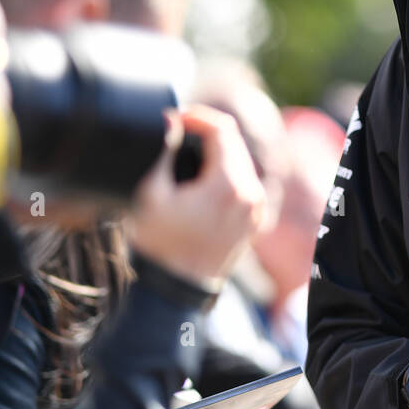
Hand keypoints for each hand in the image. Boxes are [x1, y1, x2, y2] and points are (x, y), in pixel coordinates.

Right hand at [127, 104, 264, 283]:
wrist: (178, 290)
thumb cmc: (159, 245)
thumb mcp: (149, 195)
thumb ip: (160, 152)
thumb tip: (170, 119)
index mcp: (229, 184)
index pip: (221, 128)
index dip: (196, 117)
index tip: (174, 120)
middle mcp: (252, 194)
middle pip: (233, 142)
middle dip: (205, 133)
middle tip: (177, 134)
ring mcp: (258, 209)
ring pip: (241, 161)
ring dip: (217, 153)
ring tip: (187, 156)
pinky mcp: (257, 220)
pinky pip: (246, 183)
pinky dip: (226, 174)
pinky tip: (201, 179)